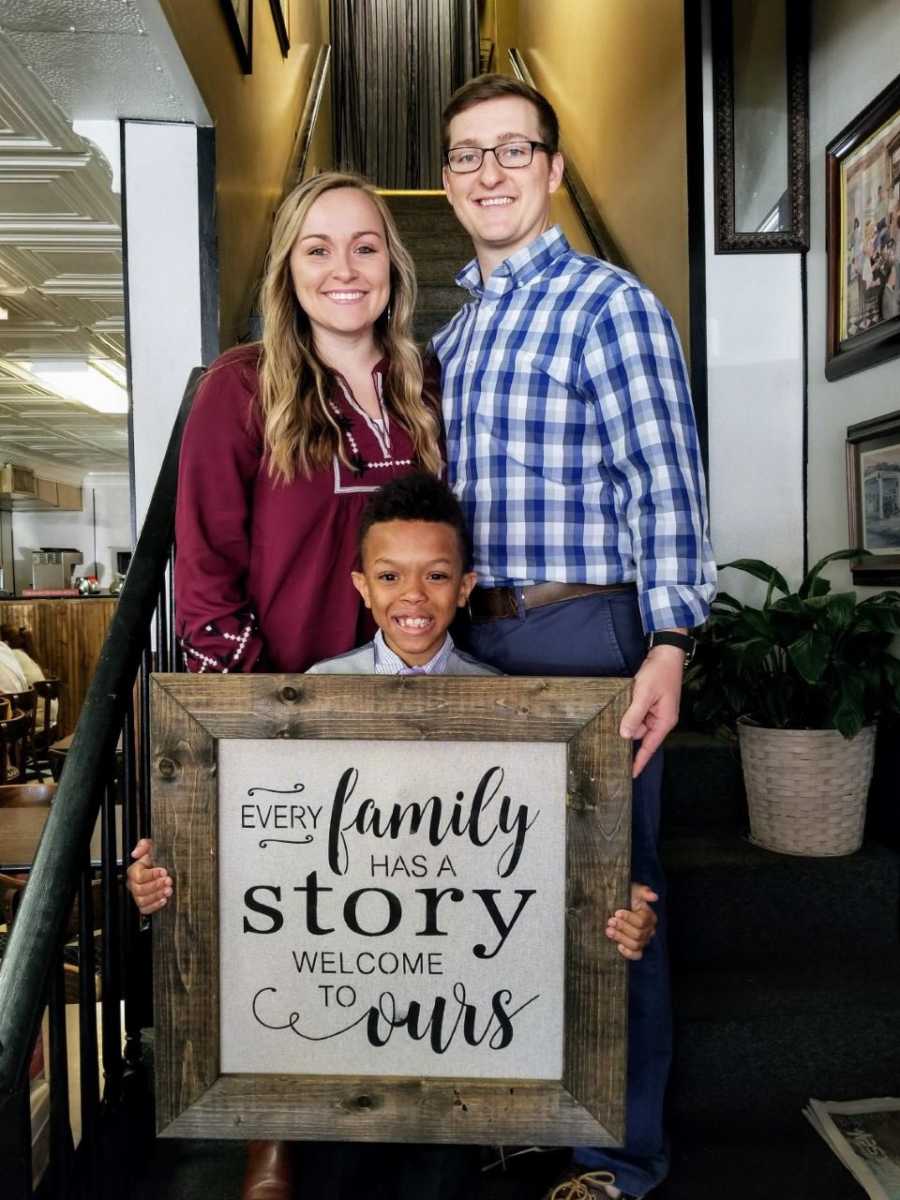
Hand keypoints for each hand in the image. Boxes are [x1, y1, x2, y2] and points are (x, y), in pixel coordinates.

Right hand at [127, 837, 172, 915]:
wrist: (166, 869)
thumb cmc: (158, 858)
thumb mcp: (153, 847)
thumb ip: (144, 845)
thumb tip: (135, 853)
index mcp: (134, 871)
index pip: (138, 875)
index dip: (151, 874)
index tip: (164, 871)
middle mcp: (134, 884)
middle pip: (139, 889)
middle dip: (156, 885)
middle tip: (169, 881)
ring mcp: (138, 895)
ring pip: (142, 900)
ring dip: (156, 896)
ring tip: (169, 890)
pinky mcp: (144, 905)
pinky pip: (145, 909)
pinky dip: (154, 906)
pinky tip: (164, 900)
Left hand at [606, 883, 658, 959]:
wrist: (614, 905)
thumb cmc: (624, 897)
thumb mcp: (632, 890)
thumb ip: (643, 892)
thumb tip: (653, 896)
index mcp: (650, 917)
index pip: (642, 921)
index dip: (629, 918)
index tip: (616, 913)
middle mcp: (649, 930)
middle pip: (638, 934)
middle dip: (622, 927)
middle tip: (610, 921)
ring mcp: (642, 941)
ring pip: (636, 945)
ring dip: (621, 938)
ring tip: (609, 931)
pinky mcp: (635, 949)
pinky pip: (636, 955)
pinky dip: (628, 953)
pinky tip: (618, 946)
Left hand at [619, 642, 684, 776]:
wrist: (666, 654)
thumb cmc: (659, 673)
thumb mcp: (644, 694)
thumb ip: (634, 715)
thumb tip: (626, 735)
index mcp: (664, 721)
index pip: (649, 747)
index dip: (639, 761)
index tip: (630, 774)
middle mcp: (660, 719)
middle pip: (639, 733)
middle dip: (627, 727)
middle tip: (617, 716)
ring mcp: (655, 711)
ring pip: (635, 721)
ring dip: (628, 714)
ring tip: (628, 697)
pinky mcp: (650, 703)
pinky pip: (636, 712)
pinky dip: (630, 707)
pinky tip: (627, 697)